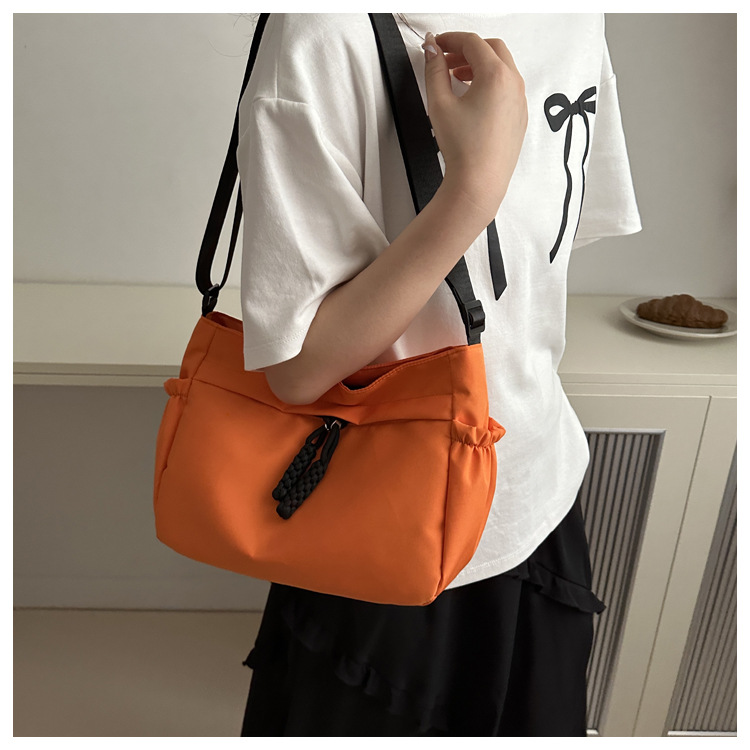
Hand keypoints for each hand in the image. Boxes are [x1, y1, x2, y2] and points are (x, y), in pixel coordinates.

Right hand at [423, 31, 527, 221]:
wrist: (479, 182)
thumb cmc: (464, 149)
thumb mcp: (440, 104)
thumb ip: (434, 71)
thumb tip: (432, 53)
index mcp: (496, 75)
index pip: (472, 42)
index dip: (450, 39)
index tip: (436, 44)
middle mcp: (513, 84)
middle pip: (491, 49)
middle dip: (467, 49)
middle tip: (446, 58)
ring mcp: (519, 101)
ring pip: (502, 68)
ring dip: (480, 65)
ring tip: (457, 77)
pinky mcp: (519, 117)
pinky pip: (507, 88)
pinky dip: (491, 82)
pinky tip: (472, 97)